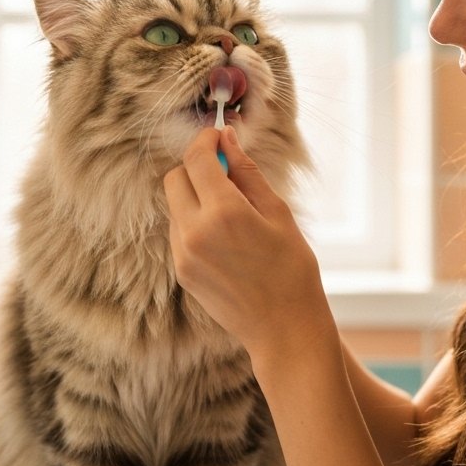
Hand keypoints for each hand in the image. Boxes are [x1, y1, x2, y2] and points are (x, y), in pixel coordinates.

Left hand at [163, 126, 333, 361]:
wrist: (284, 329)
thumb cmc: (292, 269)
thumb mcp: (277, 213)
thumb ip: (247, 172)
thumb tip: (228, 139)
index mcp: (224, 212)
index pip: (196, 158)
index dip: (205, 140)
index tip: (219, 136)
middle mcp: (194, 231)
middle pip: (174, 178)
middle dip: (196, 167)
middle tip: (226, 173)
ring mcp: (182, 254)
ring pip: (174, 204)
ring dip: (194, 195)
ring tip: (231, 210)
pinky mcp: (180, 271)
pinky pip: (177, 230)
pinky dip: (193, 220)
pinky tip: (224, 235)